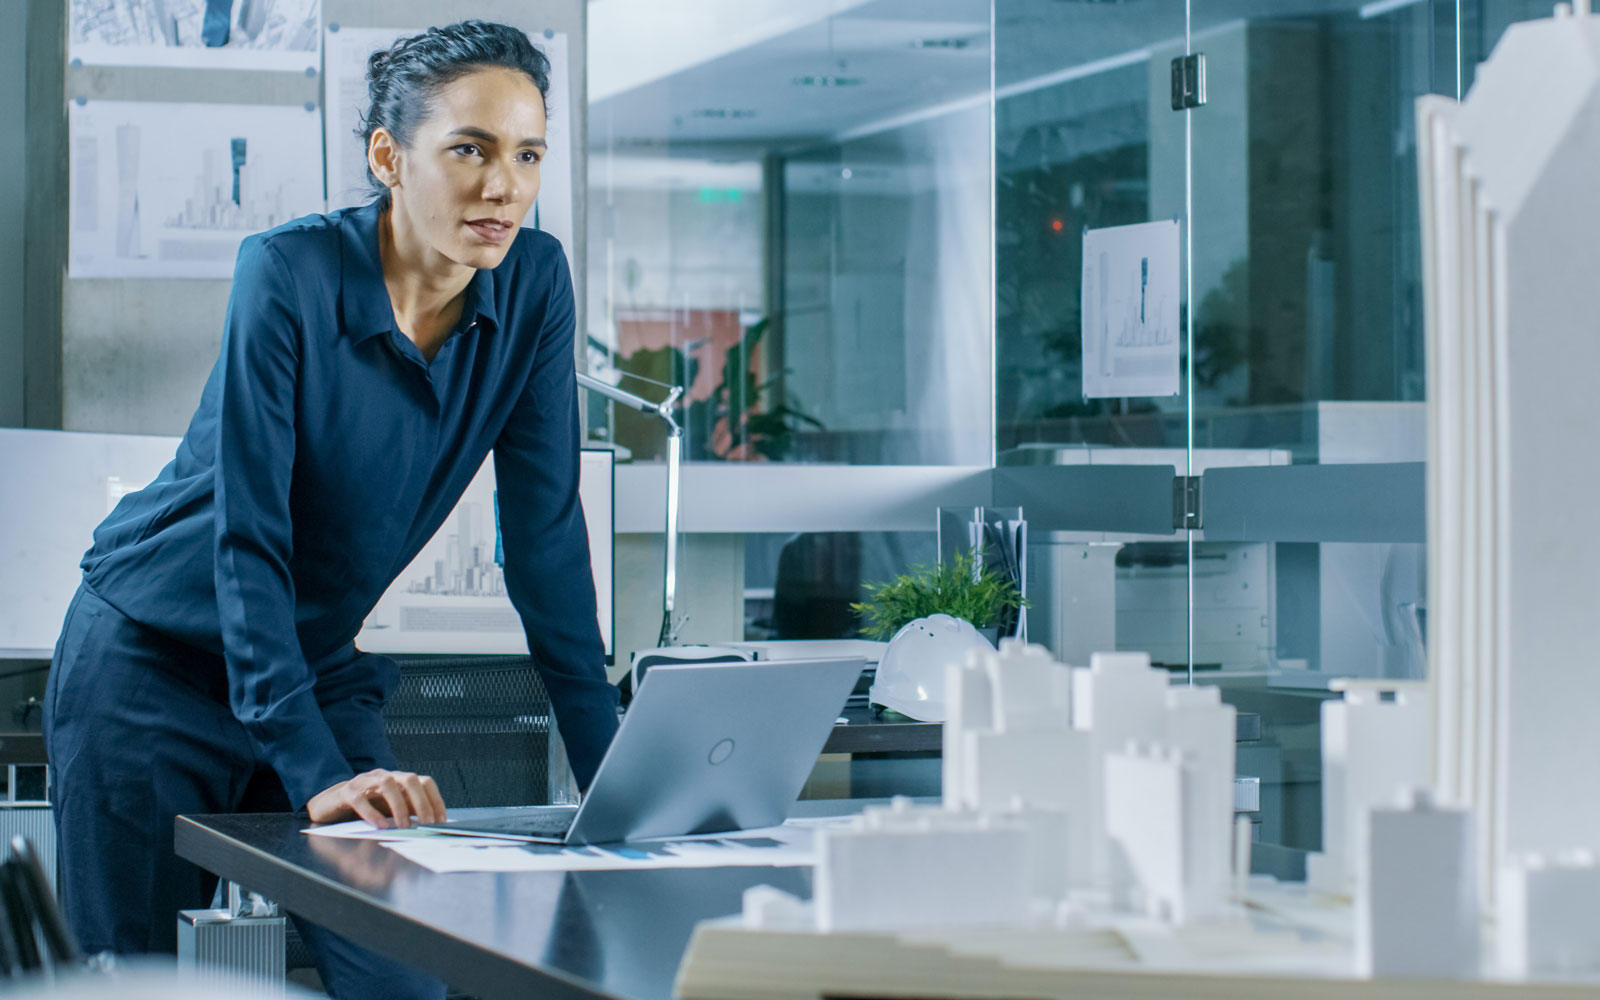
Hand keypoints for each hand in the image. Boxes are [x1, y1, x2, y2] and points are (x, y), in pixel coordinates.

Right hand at [306, 768, 446, 828]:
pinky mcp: (346, 793)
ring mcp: (365, 782)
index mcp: (399, 781)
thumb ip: (410, 815)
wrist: (331, 805)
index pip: (425, 782)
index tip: (441, 821)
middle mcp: (385, 777)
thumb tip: (433, 829)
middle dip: (421, 802)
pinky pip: (360, 799)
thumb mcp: (392, 811)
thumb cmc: (367, 808)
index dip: (435, 800)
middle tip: (427, 824)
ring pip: (387, 783)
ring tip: (404, 826)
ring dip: (398, 806)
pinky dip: (371, 812)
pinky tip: (380, 826)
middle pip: (410, 779)